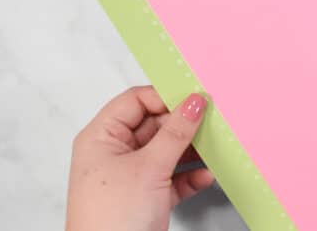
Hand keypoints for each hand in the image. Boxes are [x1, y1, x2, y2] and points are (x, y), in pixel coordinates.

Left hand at [66, 86, 214, 230]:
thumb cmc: (110, 221)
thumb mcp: (149, 167)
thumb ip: (175, 132)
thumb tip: (193, 103)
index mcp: (101, 138)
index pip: (136, 101)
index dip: (165, 97)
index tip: (194, 97)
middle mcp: (114, 153)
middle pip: (155, 125)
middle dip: (183, 126)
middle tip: (210, 121)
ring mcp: (130, 176)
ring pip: (166, 151)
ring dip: (191, 151)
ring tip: (214, 147)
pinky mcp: (146, 197)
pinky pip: (172, 177)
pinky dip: (190, 176)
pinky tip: (205, 175)